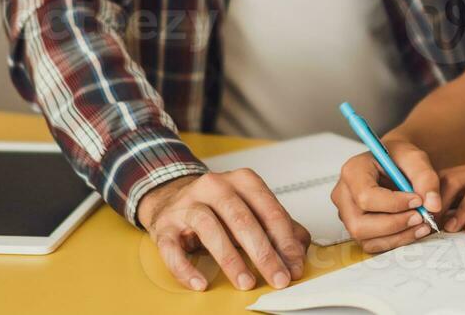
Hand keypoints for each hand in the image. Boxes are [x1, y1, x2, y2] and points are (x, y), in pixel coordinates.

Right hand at [137, 170, 309, 291]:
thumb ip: (278, 226)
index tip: (294, 265)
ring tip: (246, 282)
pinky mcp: (164, 225)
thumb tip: (300, 250)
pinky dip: (186, 268)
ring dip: (231, 260)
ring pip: (210, 229)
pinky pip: (172, 248)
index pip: (269, 210)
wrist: (171, 198)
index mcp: (243, 181)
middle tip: (278, 278)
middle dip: (264, 253)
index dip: (285, 240)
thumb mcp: (251, 209)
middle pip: (243, 220)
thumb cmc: (219, 208)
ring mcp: (187, 204)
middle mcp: (215, 186)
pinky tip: (200, 283)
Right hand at [330, 141, 441, 253]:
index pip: (366, 196)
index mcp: (352, 171)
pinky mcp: (357, 228)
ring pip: (366, 238)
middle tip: (422, 217)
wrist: (395, 164)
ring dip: (398, 236)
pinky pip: (373, 244)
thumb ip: (426, 178)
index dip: (393, 204)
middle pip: (360, 224)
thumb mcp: (415, 158)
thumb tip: (433, 205)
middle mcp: (343, 195)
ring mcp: (347, 214)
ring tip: (422, 224)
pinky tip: (414, 230)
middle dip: (395, 224)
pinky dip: (396, 241)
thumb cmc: (400, 158)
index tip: (418, 200)